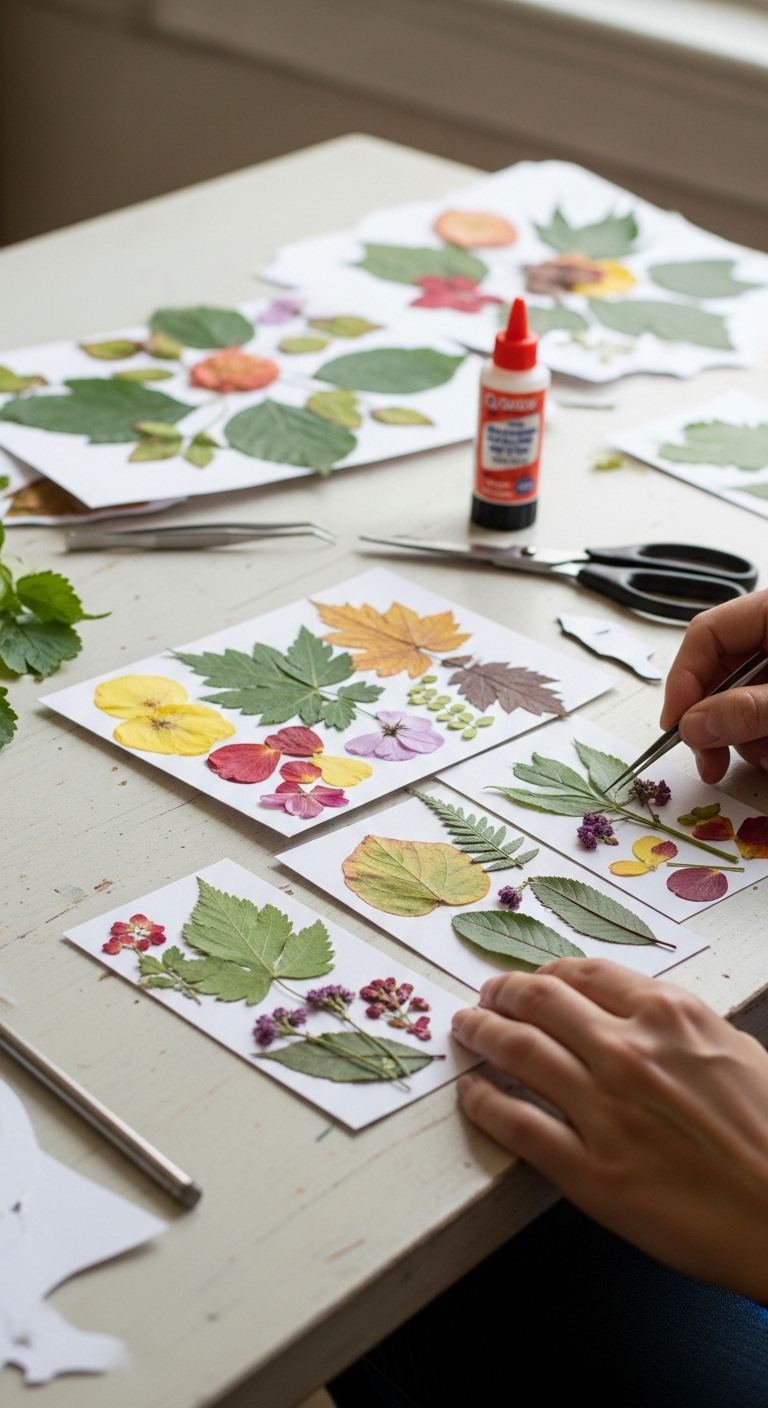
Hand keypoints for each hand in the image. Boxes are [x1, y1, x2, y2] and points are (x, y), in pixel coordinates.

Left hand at [453, 959, 767, 1302]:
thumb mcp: (736, 1053)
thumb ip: (680, 1028)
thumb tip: (638, 1016)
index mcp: (669, 1016)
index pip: (584, 974)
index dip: (546, 973)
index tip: (532, 979)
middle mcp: (629, 1052)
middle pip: (540, 1002)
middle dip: (503, 993)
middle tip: (486, 996)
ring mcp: (604, 1111)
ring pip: (518, 1051)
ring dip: (481, 1033)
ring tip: (466, 1028)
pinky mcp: (589, 1172)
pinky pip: (516, 1125)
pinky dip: (483, 1103)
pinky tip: (472, 1094)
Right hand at [661, 590, 767, 781]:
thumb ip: (747, 710)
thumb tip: (692, 727)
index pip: (707, 634)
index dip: (684, 680)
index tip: (677, 726)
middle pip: (720, 672)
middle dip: (715, 722)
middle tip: (711, 763)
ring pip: (741, 700)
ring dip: (746, 738)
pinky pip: (763, 713)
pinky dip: (764, 738)